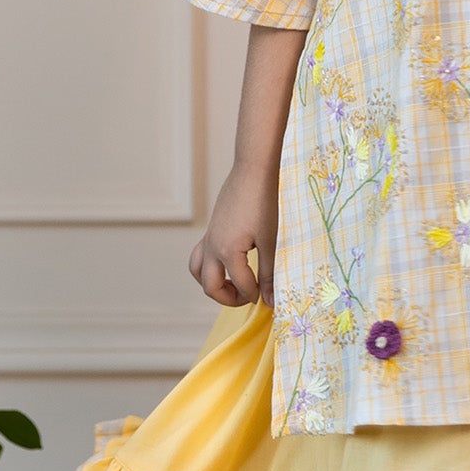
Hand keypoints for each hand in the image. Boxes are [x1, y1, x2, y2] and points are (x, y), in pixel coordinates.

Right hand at [188, 158, 277, 307]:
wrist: (254, 170)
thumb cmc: (265, 202)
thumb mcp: (272, 240)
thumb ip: (270, 273)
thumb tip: (272, 300)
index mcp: (228, 251)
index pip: (241, 286)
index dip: (256, 295)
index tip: (270, 295)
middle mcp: (213, 246)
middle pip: (210, 286)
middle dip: (228, 298)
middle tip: (249, 296)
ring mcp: (209, 236)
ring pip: (197, 270)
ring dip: (212, 283)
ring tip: (234, 284)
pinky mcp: (212, 228)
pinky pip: (201, 254)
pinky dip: (210, 266)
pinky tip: (231, 262)